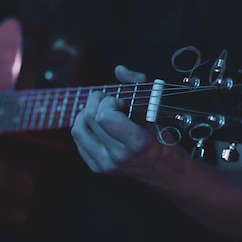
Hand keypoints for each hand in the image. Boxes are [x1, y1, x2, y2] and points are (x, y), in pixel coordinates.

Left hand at [71, 65, 164, 181]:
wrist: (163, 172)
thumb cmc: (163, 140)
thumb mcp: (156, 110)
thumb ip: (139, 85)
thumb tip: (119, 70)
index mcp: (136, 143)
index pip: (104, 116)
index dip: (109, 102)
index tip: (121, 102)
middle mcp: (117, 156)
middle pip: (89, 119)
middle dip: (97, 102)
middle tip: (108, 100)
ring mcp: (105, 164)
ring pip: (78, 129)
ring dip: (86, 113)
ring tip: (100, 110)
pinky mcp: (97, 167)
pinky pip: (78, 140)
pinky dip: (84, 126)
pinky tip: (96, 124)